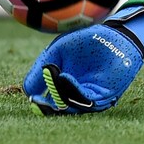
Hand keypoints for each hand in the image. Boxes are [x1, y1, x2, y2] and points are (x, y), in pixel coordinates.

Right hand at [23, 16, 143, 114]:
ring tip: (53, 81)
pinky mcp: (103, 95)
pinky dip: (73, 91)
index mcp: (64, 87)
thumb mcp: (57, 52)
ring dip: (60, 96)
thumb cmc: (86, 41)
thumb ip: (41, 71)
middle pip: (59, 108)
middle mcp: (76, 94)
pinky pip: (86, 100)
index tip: (32, 97)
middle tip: (38, 98)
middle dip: (48, 105)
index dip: (40, 102)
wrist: (114, 34)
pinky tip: (64, 78)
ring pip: (71, 106)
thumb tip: (28, 92)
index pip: (50, 101)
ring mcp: (89, 96)